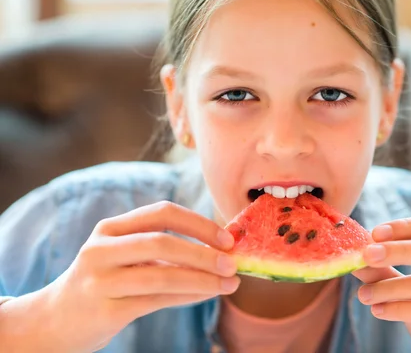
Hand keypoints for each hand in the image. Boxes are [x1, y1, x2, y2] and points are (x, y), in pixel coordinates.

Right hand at [43, 201, 238, 352]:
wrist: (55, 321)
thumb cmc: (104, 283)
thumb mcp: (124, 256)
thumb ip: (163, 250)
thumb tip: (219, 251)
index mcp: (111, 228)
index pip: (162, 213)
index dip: (199, 223)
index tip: (227, 238)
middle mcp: (101, 249)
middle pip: (162, 242)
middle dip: (204, 252)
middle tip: (233, 263)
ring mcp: (100, 280)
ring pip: (162, 276)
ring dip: (203, 280)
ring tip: (230, 284)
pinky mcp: (105, 311)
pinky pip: (157, 301)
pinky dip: (188, 297)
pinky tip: (207, 295)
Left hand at [353, 216, 410, 352]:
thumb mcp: (405, 292)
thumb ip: (383, 272)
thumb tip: (353, 254)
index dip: (408, 226)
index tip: (375, 233)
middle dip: (399, 250)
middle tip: (366, 255)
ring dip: (391, 287)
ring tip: (364, 295)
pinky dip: (400, 309)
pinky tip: (378, 311)